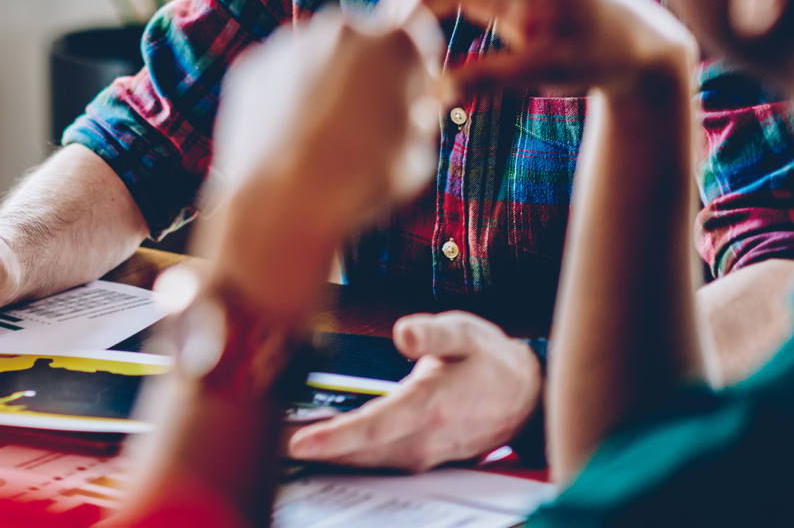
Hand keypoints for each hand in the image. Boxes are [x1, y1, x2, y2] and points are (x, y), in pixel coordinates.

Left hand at [205, 12, 440, 322]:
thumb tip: (417, 108)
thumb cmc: (358, 182)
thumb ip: (421, 120)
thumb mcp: (416, 156)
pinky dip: (285, 93)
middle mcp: (341, 30)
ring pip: (317, 54)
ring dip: (325, 79)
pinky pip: (279, 73)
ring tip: (323, 134)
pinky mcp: (253, 64)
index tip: (412, 92)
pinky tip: (289, 135)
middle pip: (363, 37)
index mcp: (394, 44)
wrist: (280, 198)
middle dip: (368, 67)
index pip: (416, 33)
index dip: (416, 66)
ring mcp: (291, 43)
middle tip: (366, 115)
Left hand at [288, 312, 540, 470]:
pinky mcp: (422, 457)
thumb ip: (435, 332)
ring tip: (282, 443)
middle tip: (268, 443)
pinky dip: (347, 456)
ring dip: (328, 457)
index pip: (377, 426)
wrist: (525, 394)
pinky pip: (378, 461)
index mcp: (433, 403)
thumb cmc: (490, 358)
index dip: (337, 437)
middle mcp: (427, 435)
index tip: (300, 443)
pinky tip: (321, 447)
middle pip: (363, 451)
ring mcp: (425, 452)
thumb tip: (403, 332)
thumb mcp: (467, 332)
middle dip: (317, 451)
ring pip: (368, 461)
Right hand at [387, 0, 697, 99]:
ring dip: (409, 26)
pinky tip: (429, 65)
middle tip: (400, 77)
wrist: (640, 44)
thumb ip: (487, 77)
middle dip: (400, 25)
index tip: (394, 72)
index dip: (403, 27)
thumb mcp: (547, 67)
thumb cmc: (603, 52)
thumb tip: (432, 93)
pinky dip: (424, 28)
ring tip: (413, 74)